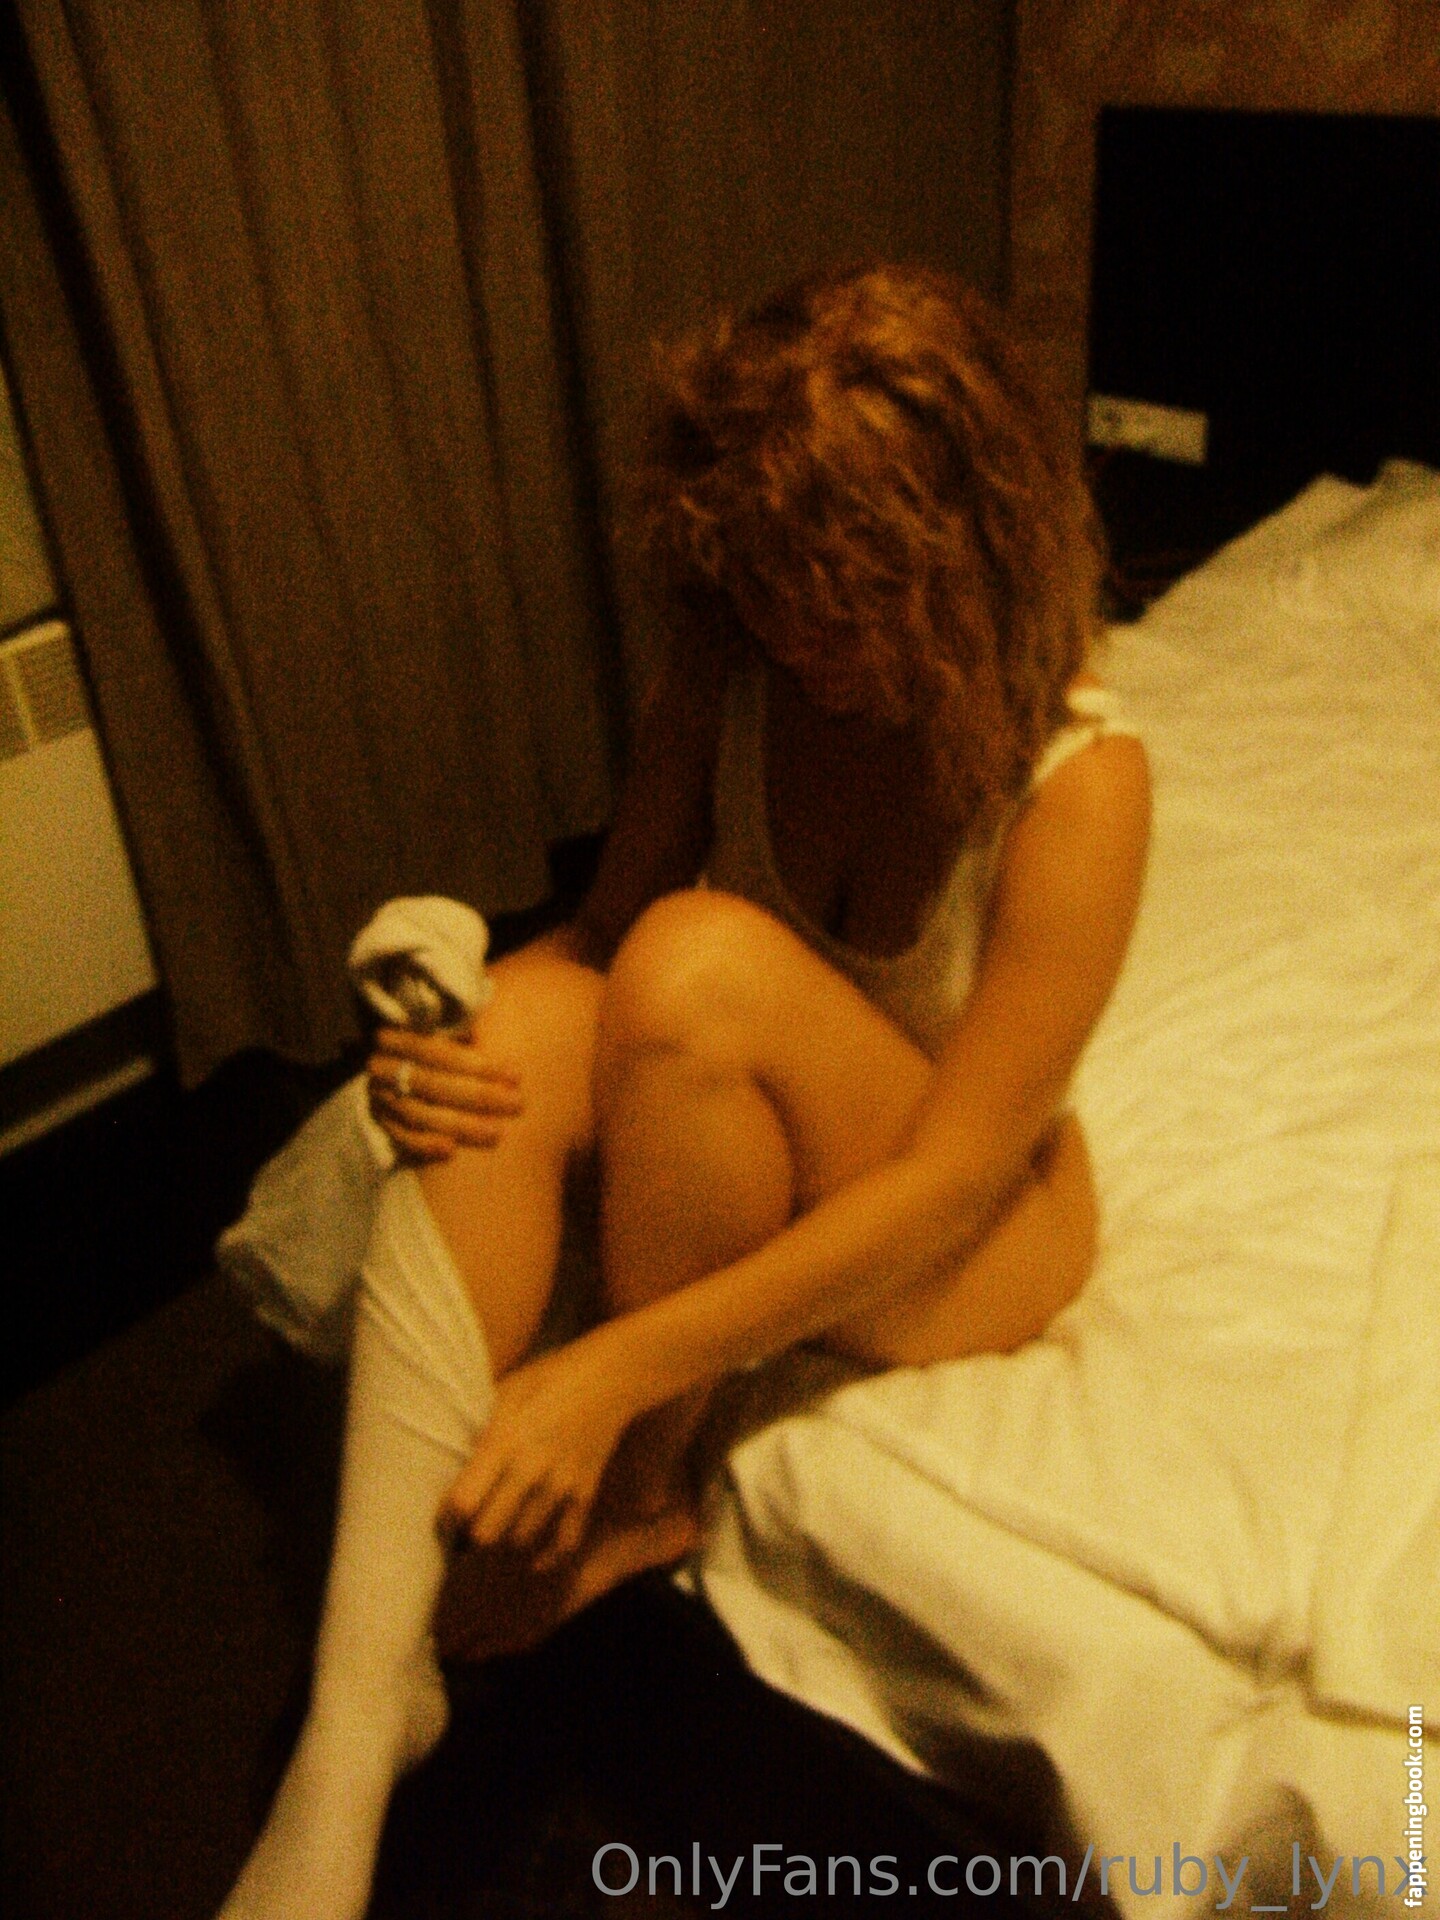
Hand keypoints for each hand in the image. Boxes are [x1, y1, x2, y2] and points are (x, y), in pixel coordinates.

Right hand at [367, 1021, 522, 1162]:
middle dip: (477, 1095)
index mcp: (397, 1037)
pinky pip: (402, 1139)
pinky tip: (451, 1151)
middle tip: (517, 1104)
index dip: (477, 1064)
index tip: (516, 1076)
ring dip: (458, 1124)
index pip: (437, 1050)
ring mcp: (379, 1097)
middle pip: (431, 1083)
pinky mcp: (380, 1125)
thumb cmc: (444, 1054)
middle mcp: (382, 1066)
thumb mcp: (450, 1037)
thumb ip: (464, 1035)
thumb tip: (482, 1038)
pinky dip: (425, 1145)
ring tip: (496, 1133)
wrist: (407, 1080)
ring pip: (418, 1113)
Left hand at [439, 1331, 642, 1569]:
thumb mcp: (505, 1393)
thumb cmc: (548, 1379)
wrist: (608, 1379)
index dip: (446, 1517)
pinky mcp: (585, 1495)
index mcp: (504, 1442)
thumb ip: (480, 1431)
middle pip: (487, 1532)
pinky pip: (565, 1541)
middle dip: (471, 1533)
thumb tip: (455, 1465)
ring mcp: (561, 1487)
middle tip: (467, 1525)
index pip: (463, 1503)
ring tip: (500, 1523)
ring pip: (520, 1538)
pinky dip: (549, 1556)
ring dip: (506, 1535)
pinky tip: (536, 1560)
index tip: (442, 1516)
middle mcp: (530, 1471)